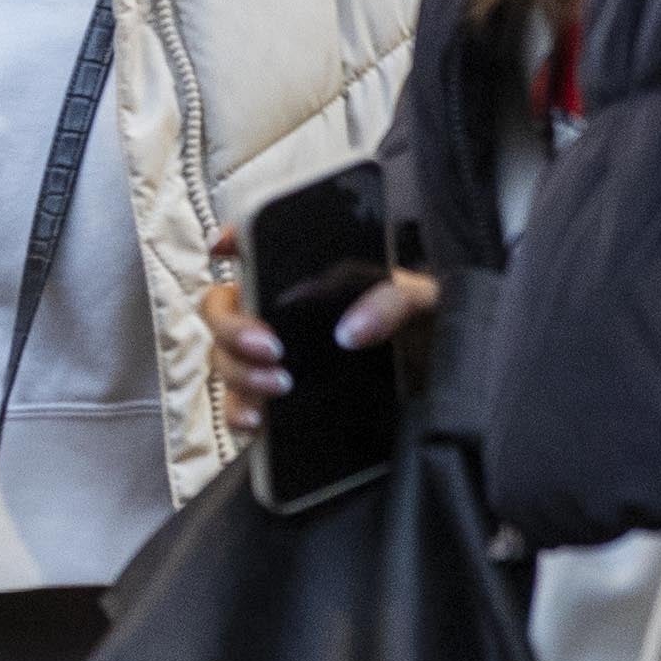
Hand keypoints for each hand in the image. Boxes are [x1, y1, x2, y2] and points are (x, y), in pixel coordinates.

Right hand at [196, 228, 438, 440]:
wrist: (438, 385)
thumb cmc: (422, 329)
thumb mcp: (419, 300)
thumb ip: (391, 300)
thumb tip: (349, 332)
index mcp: (305, 278)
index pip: (254, 249)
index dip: (229, 240)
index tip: (222, 247)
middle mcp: (277, 315)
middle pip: (222, 310)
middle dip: (233, 327)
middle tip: (269, 347)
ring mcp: (270, 360)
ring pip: (223, 359)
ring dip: (239, 371)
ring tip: (278, 386)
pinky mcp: (274, 403)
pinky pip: (237, 407)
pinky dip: (237, 412)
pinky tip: (257, 420)